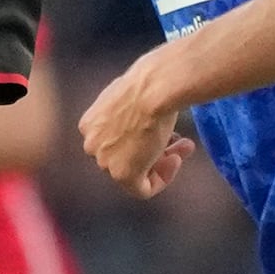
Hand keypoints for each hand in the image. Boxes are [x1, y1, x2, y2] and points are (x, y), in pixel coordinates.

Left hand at [80, 52, 198, 196]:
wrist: (155, 89)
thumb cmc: (150, 84)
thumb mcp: (133, 95)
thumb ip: (132, 112)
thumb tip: (145, 122)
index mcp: (90, 124)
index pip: (116, 141)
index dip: (143, 138)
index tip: (163, 131)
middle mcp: (92, 144)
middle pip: (127, 156)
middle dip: (154, 149)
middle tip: (179, 141)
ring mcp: (104, 161)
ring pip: (136, 172)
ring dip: (163, 161)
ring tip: (184, 147)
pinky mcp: (122, 175)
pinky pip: (143, 189)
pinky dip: (162, 179)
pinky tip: (176, 160)